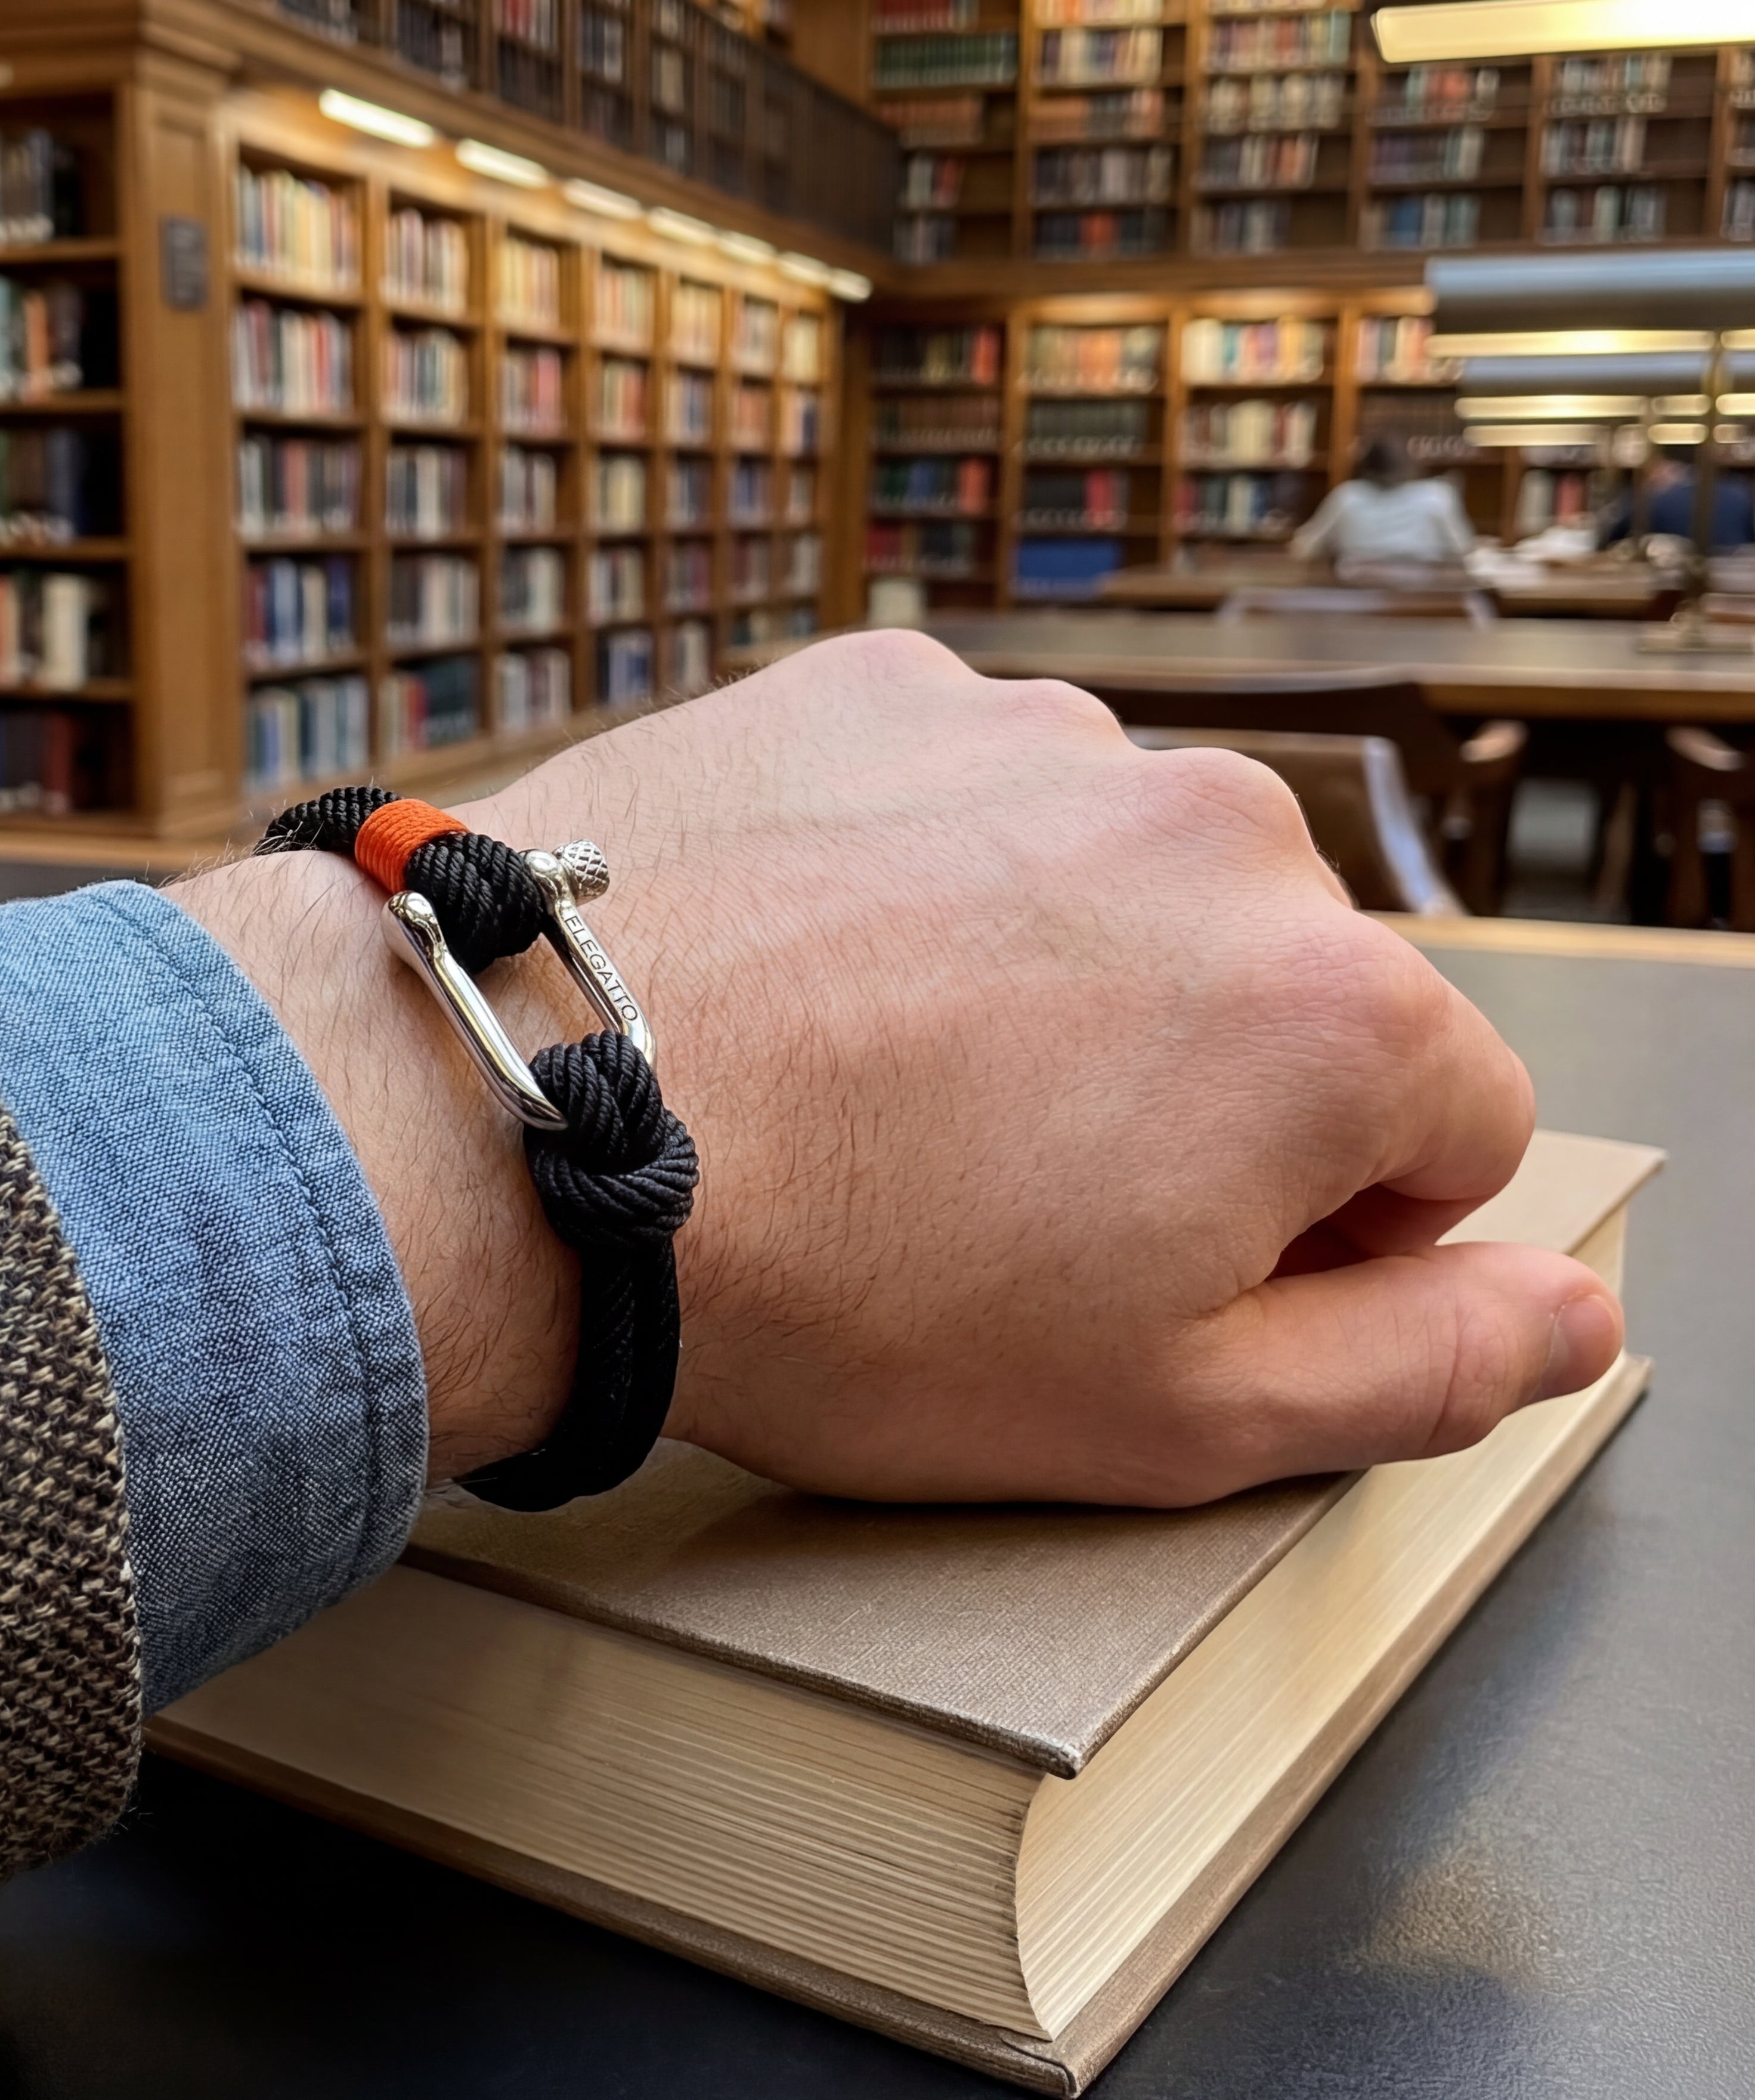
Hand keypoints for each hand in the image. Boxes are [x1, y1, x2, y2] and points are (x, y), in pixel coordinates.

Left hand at [173, 633, 1621, 1503]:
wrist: (529, 1118)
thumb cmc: (837, 1289)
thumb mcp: (1162, 1413)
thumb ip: (1417, 1365)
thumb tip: (1570, 1311)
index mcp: (1326, 1011)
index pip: (1448, 1130)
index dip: (1325, 1229)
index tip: (1164, 1259)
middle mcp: (1212, 827)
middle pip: (1277, 987)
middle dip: (1188, 1089)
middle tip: (995, 1184)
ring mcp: (1033, 734)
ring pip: (1115, 879)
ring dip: (1048, 968)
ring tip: (883, 1074)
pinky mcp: (877, 686)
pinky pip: (963, 788)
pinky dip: (919, 868)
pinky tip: (814, 962)